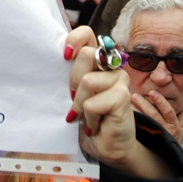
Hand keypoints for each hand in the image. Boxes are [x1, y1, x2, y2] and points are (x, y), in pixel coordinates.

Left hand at [64, 26, 170, 177]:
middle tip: (75, 100)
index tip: (65, 56)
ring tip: (87, 116)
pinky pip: (92, 103)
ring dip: (79, 104)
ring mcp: (119, 78)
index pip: (86, 34)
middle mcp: (110, 65)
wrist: (105, 147)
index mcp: (96, 61)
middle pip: (86, 54)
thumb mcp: (73, 94)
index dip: (74, 39)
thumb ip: (71, 76)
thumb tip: (59, 60)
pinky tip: (95, 125)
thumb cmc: (87, 119)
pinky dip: (88, 118)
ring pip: (87, 81)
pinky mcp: (123, 95)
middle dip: (73, 81)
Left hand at [131, 91, 182, 145]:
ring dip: (137, 113)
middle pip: (154, 116)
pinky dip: (135, 123)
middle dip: (144, 105)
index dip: (160, 102)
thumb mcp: (181, 127)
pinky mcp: (148, 141)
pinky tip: (129, 117)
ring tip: (128, 104)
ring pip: (146, 123)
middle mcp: (166, 131)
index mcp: (174, 126)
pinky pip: (140, 131)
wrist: (171, 158)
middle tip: (135, 96)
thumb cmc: (174, 139)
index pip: (168, 111)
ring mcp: (156, 136)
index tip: (152, 92)